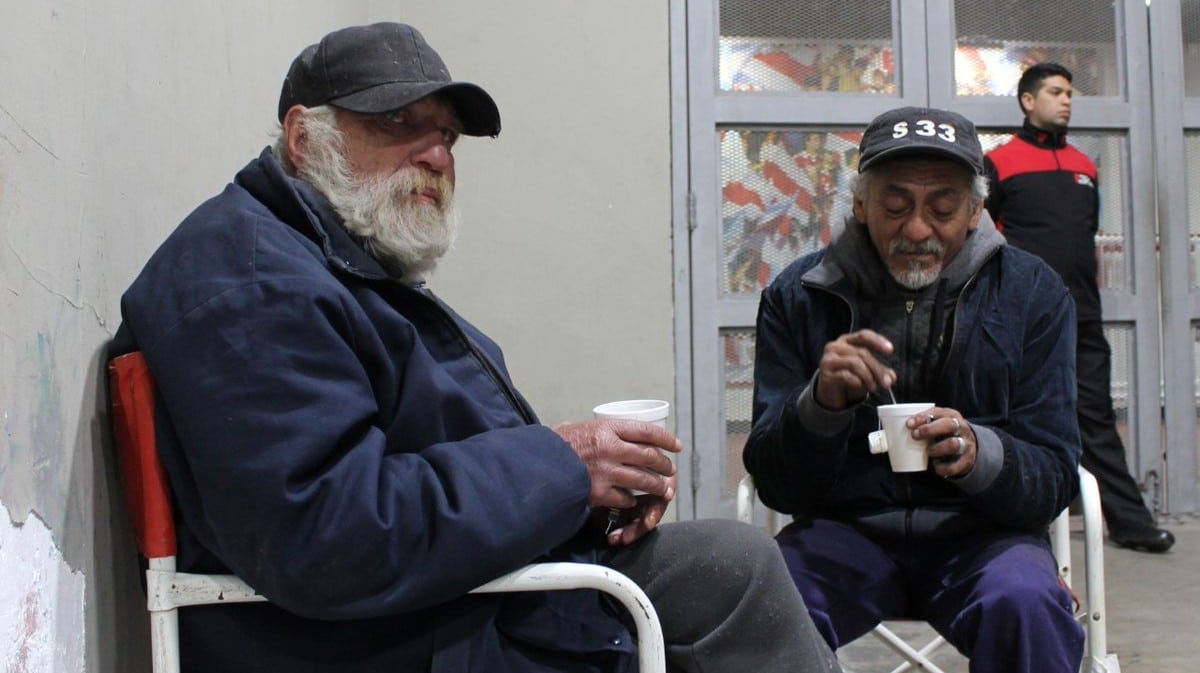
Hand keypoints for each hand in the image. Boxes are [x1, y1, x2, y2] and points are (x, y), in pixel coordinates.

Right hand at [554, 419, 681, 543]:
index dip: (666, 438)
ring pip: (644, 480)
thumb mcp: (575, 428)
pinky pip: (625, 499)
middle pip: (650, 456)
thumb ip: (594, 431)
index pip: (647, 431)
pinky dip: (631, 501)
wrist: (536, 466)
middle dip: (665, 465)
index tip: (677, 446)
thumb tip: (604, 431)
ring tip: (662, 489)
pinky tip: (632, 501)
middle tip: (670, 470)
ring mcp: (606, 471)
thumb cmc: (553, 446)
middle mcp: (611, 448)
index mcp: (607, 429)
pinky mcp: (600, 492)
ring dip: (656, 486)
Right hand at [814, 329, 896, 409]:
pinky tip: (859, 385)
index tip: (890, 350)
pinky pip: (845, 375)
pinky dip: (856, 382)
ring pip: (855, 363)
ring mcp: (829, 359)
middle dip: (878, 369)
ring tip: (873, 387)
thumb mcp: (867, 372)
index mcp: (847, 341)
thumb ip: (879, 371)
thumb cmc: (848, 376)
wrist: (829, 392)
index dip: (878, 341)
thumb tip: (891, 377)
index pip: (863, 335)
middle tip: (887, 382)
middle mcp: (835, 347)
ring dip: (868, 377)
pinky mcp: (826, 373)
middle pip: (862, 353)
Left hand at [907, 408, 975, 477]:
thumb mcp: (936, 425)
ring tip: (929, 452)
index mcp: (951, 416)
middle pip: (948, 425)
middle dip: (929, 430)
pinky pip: (954, 465)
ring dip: (937, 449)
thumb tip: (889, 432)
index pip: (938, 412)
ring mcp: (966, 444)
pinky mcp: (966, 460)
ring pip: (953, 444)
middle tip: (915, 436)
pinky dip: (943, 467)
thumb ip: (921, 425)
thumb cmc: (944, 434)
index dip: (923, 417)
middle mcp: (961, 428)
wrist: (969, 449)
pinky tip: (936, 466)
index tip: (909, 424)